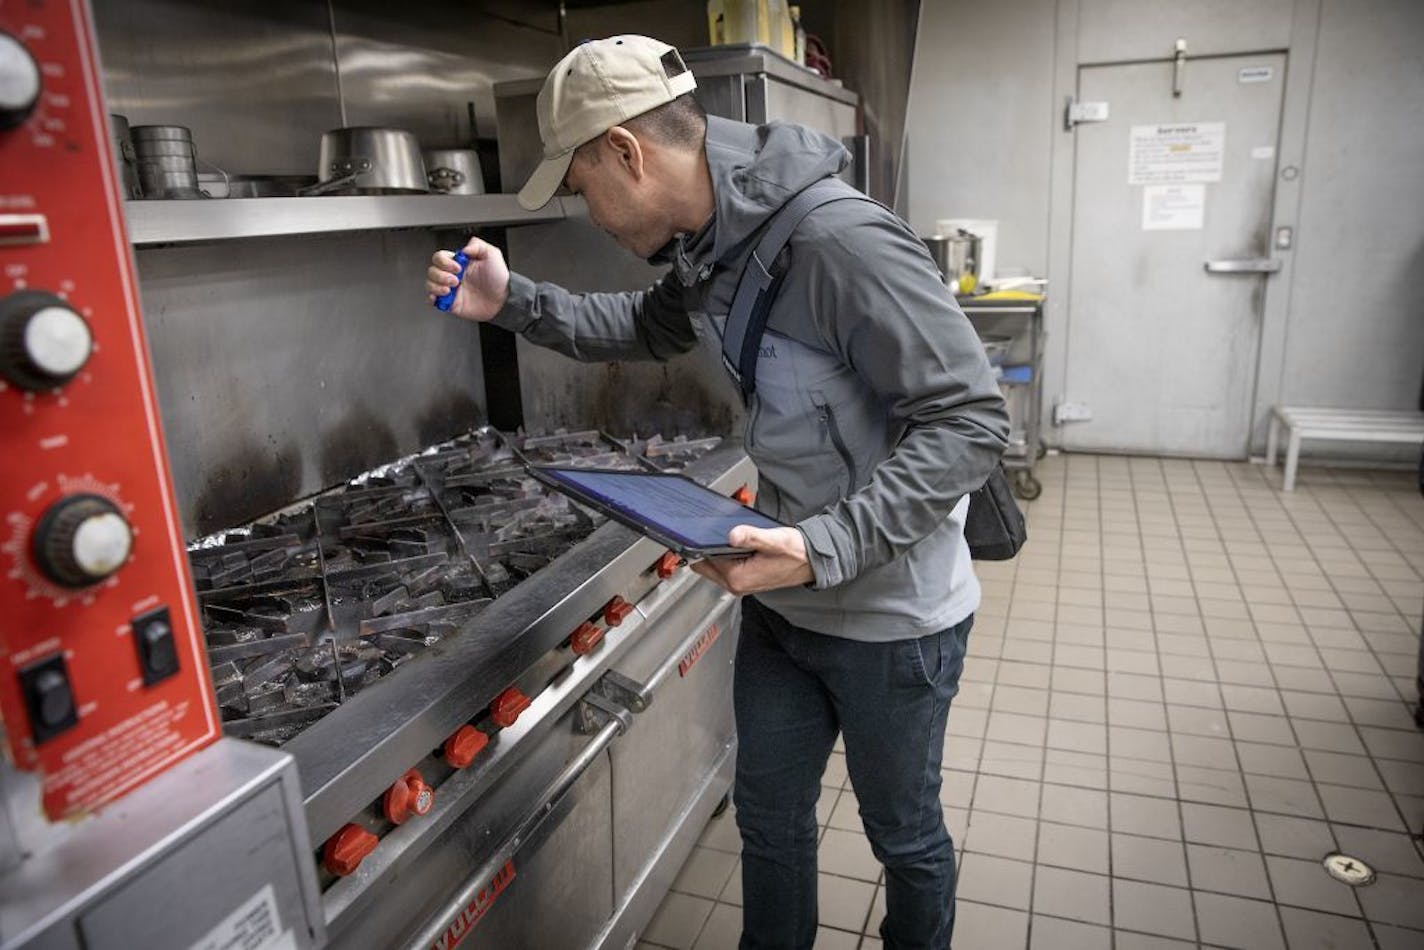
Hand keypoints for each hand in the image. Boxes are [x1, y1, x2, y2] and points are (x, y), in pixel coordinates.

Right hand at [425, 237, 509, 320]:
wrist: (503, 300)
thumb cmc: (499, 279)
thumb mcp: (492, 254)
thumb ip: (478, 245)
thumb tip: (464, 248)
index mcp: (459, 263)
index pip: (440, 257)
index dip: (445, 261)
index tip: (458, 267)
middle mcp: (453, 275)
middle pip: (432, 270)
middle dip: (441, 275)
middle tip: (456, 280)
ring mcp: (450, 289)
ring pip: (430, 283)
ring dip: (436, 286)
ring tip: (450, 290)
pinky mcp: (450, 303)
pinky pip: (433, 300)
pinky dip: (433, 298)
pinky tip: (442, 296)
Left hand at [690, 525, 813, 595]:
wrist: (812, 561)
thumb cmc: (796, 552)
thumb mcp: (774, 540)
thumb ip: (752, 537)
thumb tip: (733, 535)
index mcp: (738, 578)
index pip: (704, 560)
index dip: (700, 544)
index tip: (695, 531)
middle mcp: (736, 584)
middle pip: (704, 566)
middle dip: (703, 549)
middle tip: (706, 530)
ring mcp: (740, 583)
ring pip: (714, 566)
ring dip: (714, 551)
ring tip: (721, 534)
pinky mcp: (745, 579)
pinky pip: (725, 566)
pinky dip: (724, 555)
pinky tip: (732, 542)